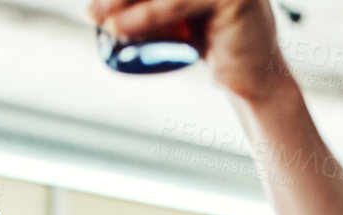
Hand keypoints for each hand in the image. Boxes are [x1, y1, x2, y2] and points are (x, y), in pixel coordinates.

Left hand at [88, 0, 293, 106]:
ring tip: (96, 18)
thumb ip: (154, 2)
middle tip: (90, 11)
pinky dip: (145, 16)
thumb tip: (98, 7)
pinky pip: (177, 3)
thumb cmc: (214, 43)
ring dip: (123, 2)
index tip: (97, 4)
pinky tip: (119, 28)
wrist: (252, 78)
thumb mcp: (178, 13)